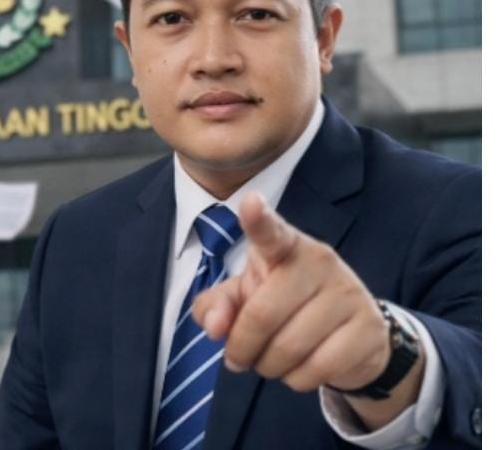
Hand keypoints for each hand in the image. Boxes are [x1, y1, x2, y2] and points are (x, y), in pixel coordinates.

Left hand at [191, 193, 423, 428]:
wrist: (352, 334)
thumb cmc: (284, 306)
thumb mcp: (244, 299)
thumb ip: (216, 307)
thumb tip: (214, 327)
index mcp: (285, 247)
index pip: (270, 233)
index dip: (258, 219)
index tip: (249, 202)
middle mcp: (319, 261)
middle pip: (262, 316)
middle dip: (241, 348)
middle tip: (237, 358)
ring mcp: (348, 293)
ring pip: (288, 349)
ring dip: (268, 367)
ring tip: (271, 361)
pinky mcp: (369, 328)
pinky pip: (317, 369)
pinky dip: (298, 379)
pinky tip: (301, 368)